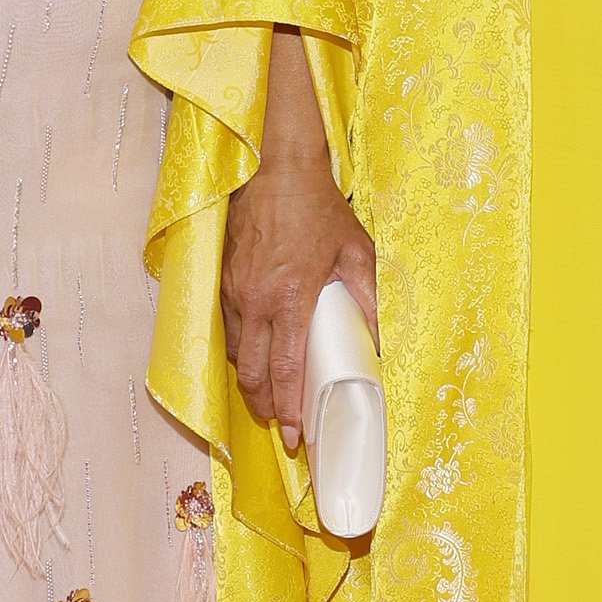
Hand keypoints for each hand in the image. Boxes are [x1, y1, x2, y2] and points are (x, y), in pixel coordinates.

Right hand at [222, 29, 377, 452]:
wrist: (276, 166)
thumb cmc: (319, 208)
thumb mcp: (357, 251)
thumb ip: (368, 298)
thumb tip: (379, 342)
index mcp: (291, 298)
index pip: (286, 371)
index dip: (288, 409)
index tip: (293, 434)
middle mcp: (256, 300)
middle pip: (253, 375)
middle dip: (266, 407)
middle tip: (281, 426)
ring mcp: (234, 291)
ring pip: (237, 355)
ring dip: (252, 382)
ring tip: (271, 398)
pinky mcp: (222, 280)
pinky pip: (230, 329)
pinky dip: (242, 351)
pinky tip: (257, 357)